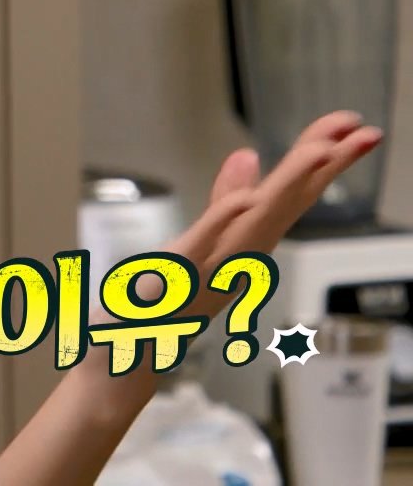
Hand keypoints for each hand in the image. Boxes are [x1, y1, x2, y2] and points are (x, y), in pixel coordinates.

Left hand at [0, 110, 384, 485]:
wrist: (119, 362)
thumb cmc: (158, 305)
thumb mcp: (198, 243)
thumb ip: (225, 203)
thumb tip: (247, 158)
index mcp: (242, 247)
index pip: (289, 196)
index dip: (320, 159)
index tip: (350, 123)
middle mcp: (234, 260)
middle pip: (286, 206)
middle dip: (325, 167)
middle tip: (366, 132)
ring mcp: (206, 271)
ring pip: (255, 223)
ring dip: (288, 187)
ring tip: (322, 150)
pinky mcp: (171, 279)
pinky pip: (201, 246)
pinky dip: (223, 221)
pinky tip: (248, 196)